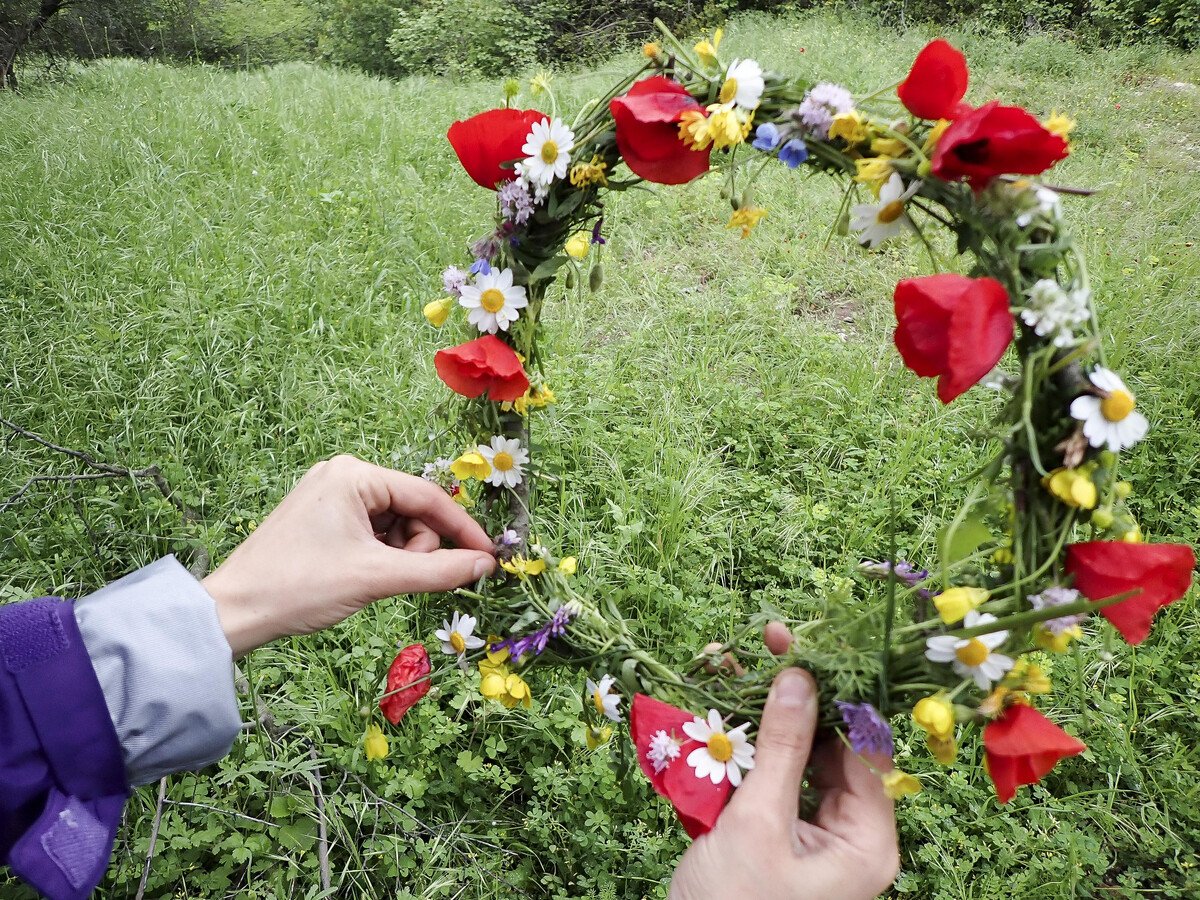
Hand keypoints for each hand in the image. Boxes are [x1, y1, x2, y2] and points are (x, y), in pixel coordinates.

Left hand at [202, 454, 496, 655]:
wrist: (234, 612)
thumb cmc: (299, 587)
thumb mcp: (377, 578)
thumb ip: (437, 571)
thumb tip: (485, 566)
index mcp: (355, 475)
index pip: (428, 496)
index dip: (462, 529)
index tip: (489, 558)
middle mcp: (343, 476)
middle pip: (412, 511)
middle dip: (416, 548)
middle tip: (396, 579)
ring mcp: (330, 497)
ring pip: (394, 525)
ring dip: (398, 556)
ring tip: (374, 581)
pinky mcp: (322, 520)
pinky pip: (372, 533)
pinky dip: (379, 558)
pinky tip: (362, 578)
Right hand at [670, 623, 898, 899]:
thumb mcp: (756, 824)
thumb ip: (781, 749)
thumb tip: (800, 676)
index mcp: (867, 841)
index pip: (862, 747)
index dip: (835, 691)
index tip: (802, 644)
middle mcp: (848, 836)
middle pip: (829, 747)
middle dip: (793, 696)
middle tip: (766, 643)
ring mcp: (811, 838)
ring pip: (796, 758)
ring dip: (764, 716)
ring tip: (735, 666)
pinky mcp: (777, 839)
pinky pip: (770, 780)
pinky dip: (746, 748)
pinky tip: (721, 710)